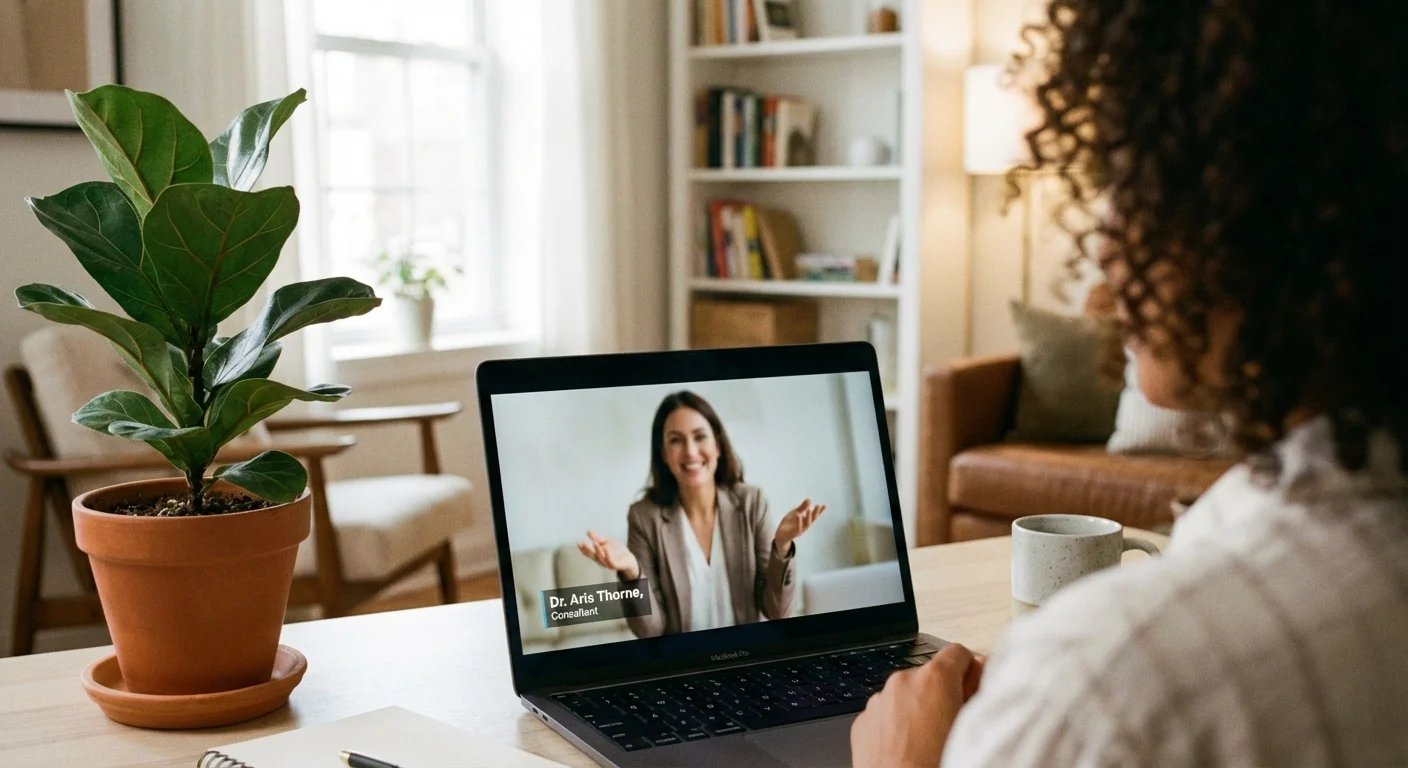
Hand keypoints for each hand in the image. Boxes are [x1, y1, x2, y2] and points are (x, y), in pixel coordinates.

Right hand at [577, 531, 639, 580]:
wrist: (629, 559)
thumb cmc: (616, 551)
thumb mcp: (606, 542)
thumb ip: (598, 538)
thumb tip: (587, 531)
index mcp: (598, 555)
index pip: (589, 553)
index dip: (583, 548)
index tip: (579, 542)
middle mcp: (601, 560)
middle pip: (593, 556)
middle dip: (588, 550)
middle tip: (583, 543)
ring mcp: (608, 564)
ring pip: (601, 558)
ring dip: (597, 550)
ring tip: (595, 542)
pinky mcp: (615, 565)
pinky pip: (611, 561)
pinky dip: (608, 555)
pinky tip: (606, 548)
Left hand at [773, 499, 825, 555]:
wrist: (780, 534)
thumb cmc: (789, 523)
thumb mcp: (795, 513)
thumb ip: (802, 507)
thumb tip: (809, 499)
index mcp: (805, 520)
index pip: (814, 515)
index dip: (819, 511)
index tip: (825, 506)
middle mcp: (805, 526)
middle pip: (812, 519)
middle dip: (815, 513)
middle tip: (818, 506)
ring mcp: (800, 530)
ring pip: (807, 524)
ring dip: (808, 516)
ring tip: (809, 509)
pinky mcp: (794, 533)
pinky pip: (798, 528)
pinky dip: (799, 521)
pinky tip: (799, 515)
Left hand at [850, 644, 984, 767]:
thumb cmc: (936, 766)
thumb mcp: (972, 728)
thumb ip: (979, 693)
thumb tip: (983, 671)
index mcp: (934, 680)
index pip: (958, 653)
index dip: (969, 673)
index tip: (973, 691)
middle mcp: (902, 683)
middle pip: (930, 675)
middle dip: (942, 694)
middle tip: (953, 726)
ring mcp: (878, 702)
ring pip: (905, 695)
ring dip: (918, 710)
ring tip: (928, 744)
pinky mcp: (863, 722)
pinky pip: (885, 714)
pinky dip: (896, 726)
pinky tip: (908, 751)